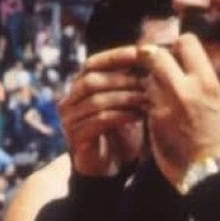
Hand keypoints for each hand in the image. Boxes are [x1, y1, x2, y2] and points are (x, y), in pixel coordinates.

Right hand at [57, 46, 147, 176]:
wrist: (109, 168)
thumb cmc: (120, 132)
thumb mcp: (125, 103)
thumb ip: (129, 81)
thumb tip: (150, 52)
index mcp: (78, 88)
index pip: (92, 64)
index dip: (115, 57)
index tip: (141, 53)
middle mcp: (69, 101)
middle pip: (91, 80)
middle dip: (122, 79)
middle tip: (147, 80)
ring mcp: (69, 120)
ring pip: (96, 100)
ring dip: (124, 98)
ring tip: (146, 98)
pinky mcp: (76, 138)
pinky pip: (99, 120)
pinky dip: (121, 115)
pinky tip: (138, 115)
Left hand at [139, 34, 219, 187]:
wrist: (212, 173)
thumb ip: (204, 84)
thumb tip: (193, 72)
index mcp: (206, 82)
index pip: (186, 43)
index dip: (182, 44)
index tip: (181, 51)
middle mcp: (182, 89)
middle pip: (156, 55)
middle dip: (155, 56)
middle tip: (157, 62)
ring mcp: (163, 105)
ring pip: (147, 79)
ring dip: (151, 81)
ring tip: (162, 92)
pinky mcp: (151, 121)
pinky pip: (146, 102)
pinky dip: (150, 103)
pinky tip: (160, 112)